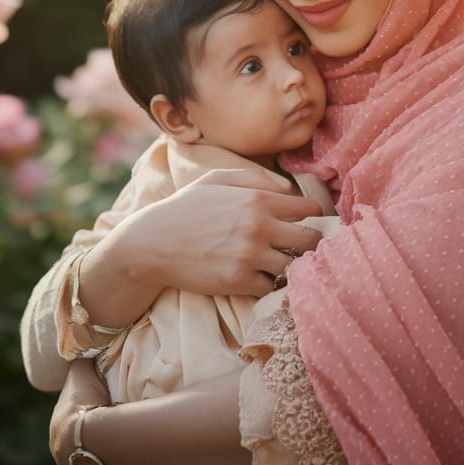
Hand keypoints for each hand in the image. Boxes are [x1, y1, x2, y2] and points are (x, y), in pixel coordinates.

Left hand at [49, 359, 110, 464]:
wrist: (90, 435)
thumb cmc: (86, 403)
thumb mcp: (81, 372)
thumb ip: (81, 358)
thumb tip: (81, 342)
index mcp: (58, 426)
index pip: (68, 419)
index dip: (82, 414)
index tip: (95, 412)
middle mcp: (59, 452)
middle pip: (72, 445)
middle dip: (82, 442)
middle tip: (101, 436)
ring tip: (101, 460)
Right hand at [118, 167, 325, 297]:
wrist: (152, 243)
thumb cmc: (186, 207)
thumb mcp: (218, 179)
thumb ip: (257, 178)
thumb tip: (290, 190)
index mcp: (257, 199)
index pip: (309, 209)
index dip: (311, 216)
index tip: (304, 222)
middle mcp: (259, 226)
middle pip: (311, 240)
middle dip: (310, 243)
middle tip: (300, 246)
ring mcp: (249, 256)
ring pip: (295, 266)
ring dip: (290, 265)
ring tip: (279, 262)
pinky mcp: (238, 281)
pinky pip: (271, 286)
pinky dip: (269, 283)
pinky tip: (259, 276)